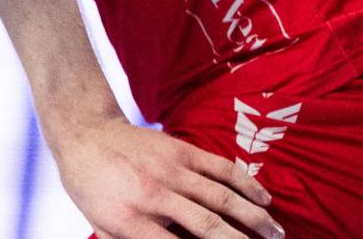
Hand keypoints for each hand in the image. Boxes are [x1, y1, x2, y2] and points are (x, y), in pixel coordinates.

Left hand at [52, 117, 283, 238]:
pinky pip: (221, 168)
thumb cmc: (91, 187)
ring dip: (254, 219)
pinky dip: (247, 184)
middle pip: (208, 227)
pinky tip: (265, 200)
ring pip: (222, 198)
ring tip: (277, 234)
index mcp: (130, 221)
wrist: (84, 133)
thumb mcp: (100, 226)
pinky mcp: (181, 150)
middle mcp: (153, 196)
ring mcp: (170, 170)